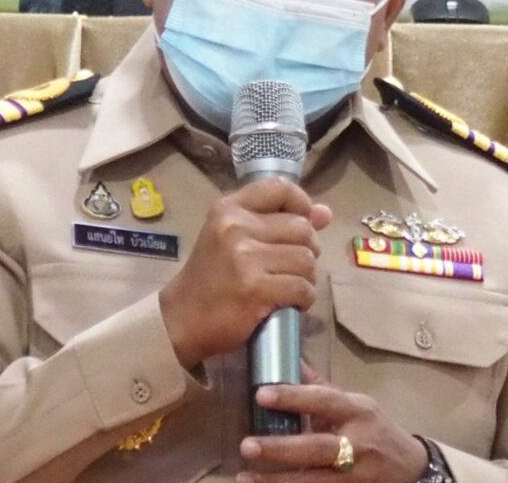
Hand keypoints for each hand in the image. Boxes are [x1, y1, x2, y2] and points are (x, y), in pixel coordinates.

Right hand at [159, 178, 331, 368]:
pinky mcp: (255, 289)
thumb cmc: (211, 277)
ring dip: (305, 278)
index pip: (281, 188)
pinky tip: (286, 303)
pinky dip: (302, 299)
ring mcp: (245, 258)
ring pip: (306, 260)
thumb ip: (278, 221)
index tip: (303, 224)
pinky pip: (303, 288)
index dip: (302, 204)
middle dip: (306, 251)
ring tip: (286, 286)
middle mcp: (236, 226)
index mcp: (229, 208)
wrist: (182, 318)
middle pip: (302, 228)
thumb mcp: (235, 238)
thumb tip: (326, 213)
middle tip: (289, 267)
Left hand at [237, 363, 426, 482]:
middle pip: (317, 448)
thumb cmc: (376, 429)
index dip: (293, 397)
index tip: (261, 395)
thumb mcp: (355, 404)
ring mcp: (356, 476)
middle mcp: (357, 445)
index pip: (323, 401)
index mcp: (356, 412)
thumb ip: (320, 387)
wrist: (413, 470)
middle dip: (281, 449)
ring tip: (245, 479)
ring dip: (278, 482)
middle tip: (247, 445)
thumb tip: (288, 359)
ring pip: (314, 481)